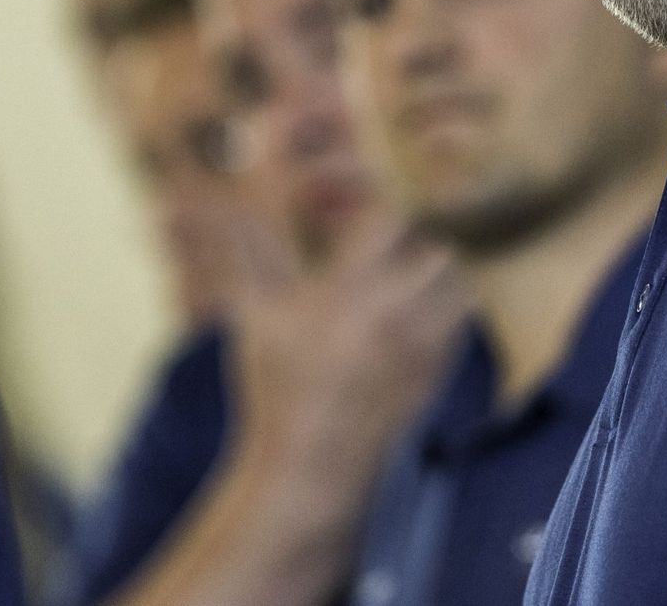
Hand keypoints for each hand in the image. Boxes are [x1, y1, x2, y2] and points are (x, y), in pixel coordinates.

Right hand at [222, 199, 467, 480]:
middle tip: (388, 259)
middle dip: (414, 248)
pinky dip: (445, 315)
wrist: (309, 461)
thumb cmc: (275, 385)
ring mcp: (422, 347)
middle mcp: (394, 315)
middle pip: (437, 252)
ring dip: (436, 280)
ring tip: (405, 288)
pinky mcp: (437, 374)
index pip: (390, 221)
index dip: (376, 216)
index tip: (359, 229)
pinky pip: (461, 325)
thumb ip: (248, 251)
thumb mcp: (255, 314)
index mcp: (349, 292)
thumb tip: (205, 204)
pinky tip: (411, 325)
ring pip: (459, 287)